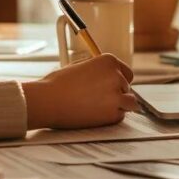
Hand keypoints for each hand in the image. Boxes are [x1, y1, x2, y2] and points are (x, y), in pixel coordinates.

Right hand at [22, 54, 136, 129]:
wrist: (48, 101)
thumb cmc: (58, 84)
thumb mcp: (80, 66)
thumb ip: (98, 69)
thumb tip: (106, 75)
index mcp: (109, 61)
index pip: (126, 73)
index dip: (119, 81)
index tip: (111, 87)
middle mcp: (116, 76)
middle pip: (127, 88)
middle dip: (117, 93)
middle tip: (99, 99)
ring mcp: (117, 95)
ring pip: (130, 103)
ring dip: (119, 105)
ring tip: (100, 108)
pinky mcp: (113, 113)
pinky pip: (120, 116)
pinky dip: (111, 117)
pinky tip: (94, 114)